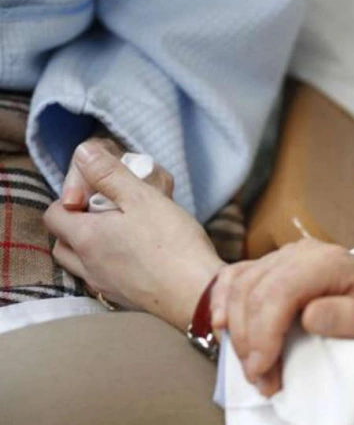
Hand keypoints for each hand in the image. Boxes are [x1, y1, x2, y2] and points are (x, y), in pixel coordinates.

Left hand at [44, 141, 224, 329]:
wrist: (198, 295)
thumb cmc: (173, 245)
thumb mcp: (143, 198)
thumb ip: (110, 174)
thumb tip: (83, 154)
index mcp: (87, 238)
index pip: (54, 214)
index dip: (69, 199)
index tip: (96, 193)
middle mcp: (89, 266)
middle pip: (61, 243)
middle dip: (74, 225)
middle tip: (105, 214)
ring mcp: (106, 287)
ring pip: (79, 266)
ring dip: (88, 250)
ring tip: (118, 236)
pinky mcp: (125, 301)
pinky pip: (103, 282)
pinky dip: (107, 269)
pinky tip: (134, 261)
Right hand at [211, 239, 353, 395]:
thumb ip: (350, 317)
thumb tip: (311, 315)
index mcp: (329, 261)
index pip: (280, 290)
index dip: (264, 331)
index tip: (264, 368)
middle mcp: (302, 252)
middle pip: (255, 291)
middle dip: (249, 341)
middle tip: (261, 379)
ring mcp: (284, 257)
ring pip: (240, 286)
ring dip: (237, 331)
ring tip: (254, 369)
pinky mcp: (272, 266)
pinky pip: (235, 277)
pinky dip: (223, 302)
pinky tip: (222, 327)